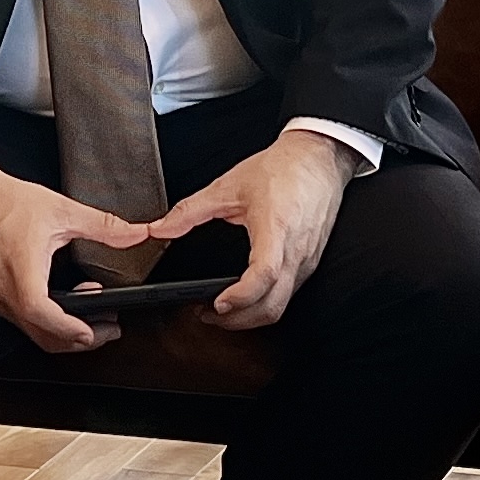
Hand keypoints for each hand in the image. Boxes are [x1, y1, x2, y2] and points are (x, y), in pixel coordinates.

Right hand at [0, 156, 150, 351]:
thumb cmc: (0, 201)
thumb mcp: (60, 210)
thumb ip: (103, 226)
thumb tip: (135, 234)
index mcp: (22, 278)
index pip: (50, 322)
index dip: (78, 332)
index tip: (102, 329)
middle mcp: (5, 296)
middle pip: (45, 338)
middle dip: (80, 339)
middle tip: (108, 327)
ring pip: (33, 332)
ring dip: (63, 330)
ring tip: (90, 308)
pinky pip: (21, 320)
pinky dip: (45, 319)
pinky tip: (63, 298)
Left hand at [151, 125, 358, 329]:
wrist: (319, 158)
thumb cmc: (282, 169)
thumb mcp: (229, 186)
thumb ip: (190, 210)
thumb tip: (160, 228)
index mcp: (276, 229)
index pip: (264, 276)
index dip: (240, 297)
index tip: (217, 303)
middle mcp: (296, 251)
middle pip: (273, 305)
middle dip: (239, 320)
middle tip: (209, 315)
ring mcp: (307, 260)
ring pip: (282, 305)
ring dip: (252, 316)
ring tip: (223, 309)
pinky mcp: (310, 262)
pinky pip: (289, 294)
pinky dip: (265, 303)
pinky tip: (246, 295)